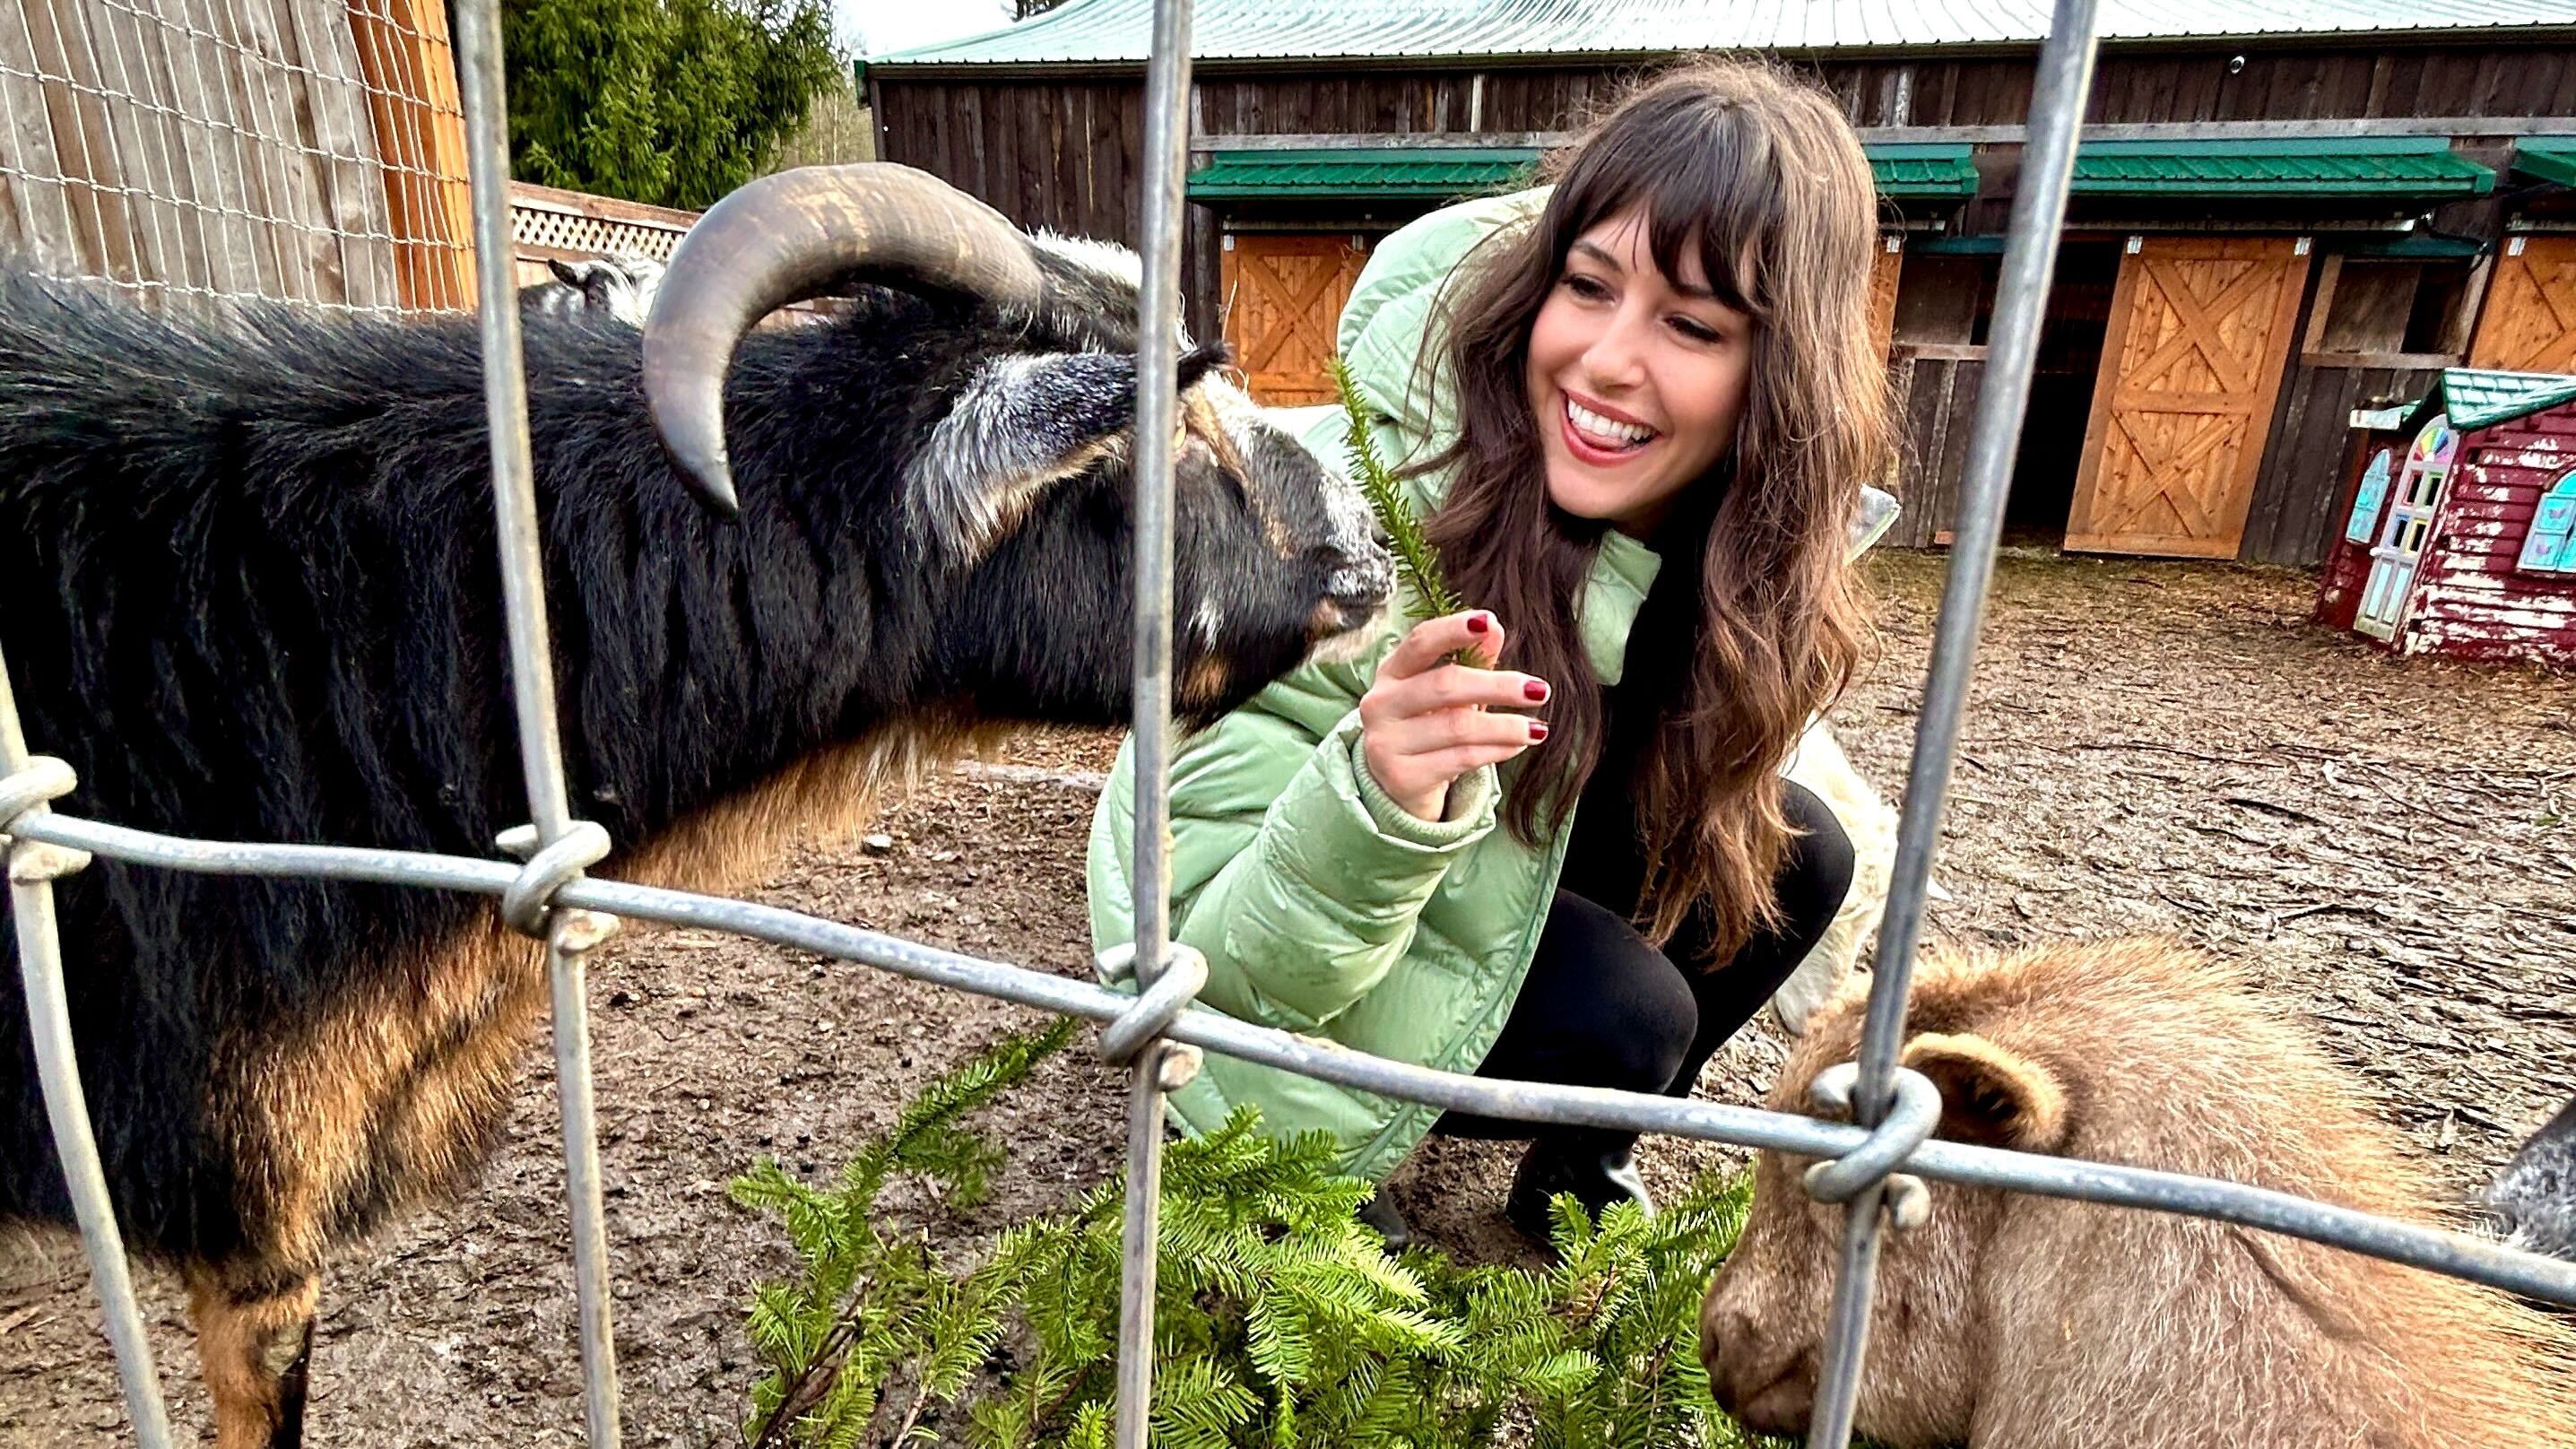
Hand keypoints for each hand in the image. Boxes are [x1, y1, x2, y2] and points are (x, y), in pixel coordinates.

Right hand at [1358, 611, 1551, 821]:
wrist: (1396, 787)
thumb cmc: (1426, 728)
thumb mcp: (1447, 693)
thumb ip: (1471, 660)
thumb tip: (1494, 626)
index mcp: (1391, 673)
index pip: (1420, 642)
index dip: (1453, 629)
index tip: (1489, 621)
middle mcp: (1380, 704)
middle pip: (1445, 685)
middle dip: (1498, 686)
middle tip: (1539, 690)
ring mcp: (1386, 742)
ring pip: (1458, 727)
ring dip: (1505, 726)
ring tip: (1536, 728)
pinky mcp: (1401, 776)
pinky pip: (1461, 759)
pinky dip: (1496, 751)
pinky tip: (1516, 746)